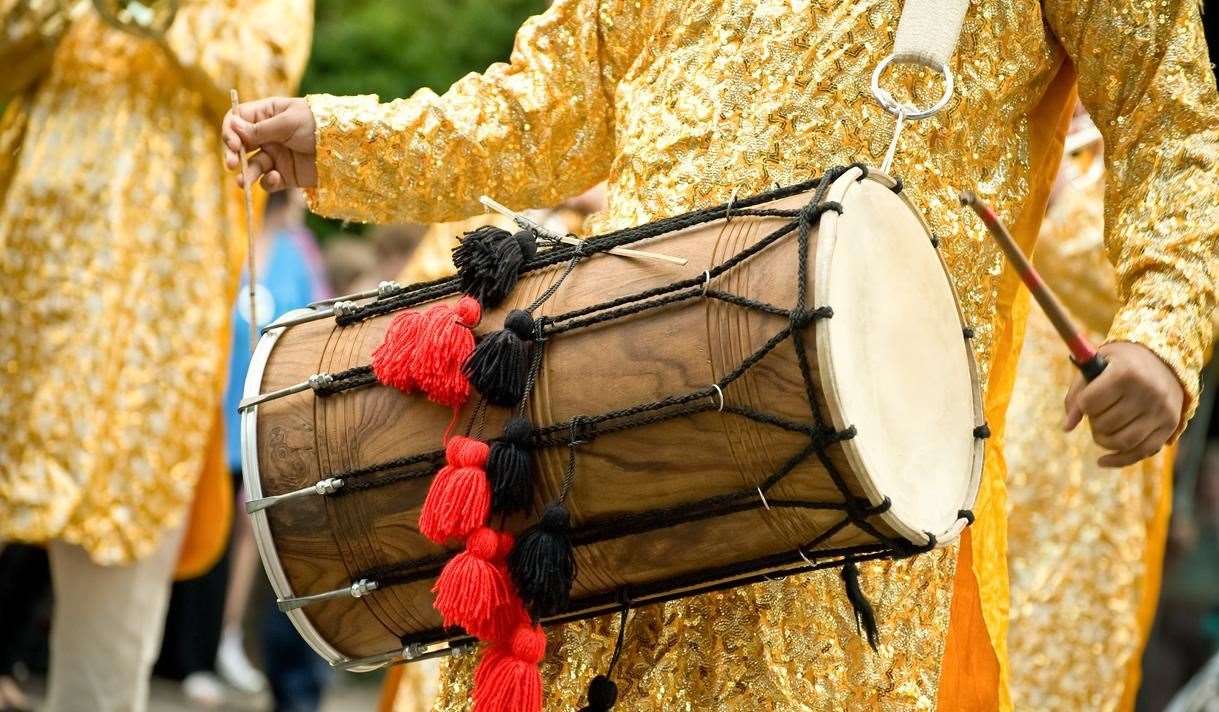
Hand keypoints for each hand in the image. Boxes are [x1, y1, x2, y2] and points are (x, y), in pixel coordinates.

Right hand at [221, 97, 316, 190]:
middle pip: (240, 146)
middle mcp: (268, 136)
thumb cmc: (318, 125)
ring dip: (246, 174)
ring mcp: (276, 156)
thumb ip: (260, 129)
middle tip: (231, 164)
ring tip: (243, 183)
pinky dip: (267, 182)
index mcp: (267, 115)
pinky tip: (275, 179)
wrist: (346, 147)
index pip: (237, 121)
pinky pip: (268, 182)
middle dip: (232, 155)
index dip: (230, 131)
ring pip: (252, 166)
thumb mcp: (288, 123)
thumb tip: (232, 127)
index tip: (232, 143)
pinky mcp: (286, 175)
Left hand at [1063, 341, 1183, 467]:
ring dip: (1103, 441)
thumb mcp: (1096, 367)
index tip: (1087, 400)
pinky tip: (1102, 461)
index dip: (1083, 405)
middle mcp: (1147, 392)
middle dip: (1094, 422)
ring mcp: (1161, 410)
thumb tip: (1066, 428)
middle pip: (1105, 424)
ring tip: (1101, 430)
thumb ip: (1077, 394)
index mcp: (1126, 373)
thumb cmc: (1119, 364)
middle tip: (1098, 412)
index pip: (1090, 402)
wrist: (1163, 360)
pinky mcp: (1170, 425)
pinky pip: (1142, 452)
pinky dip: (1119, 460)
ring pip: (1122, 442)